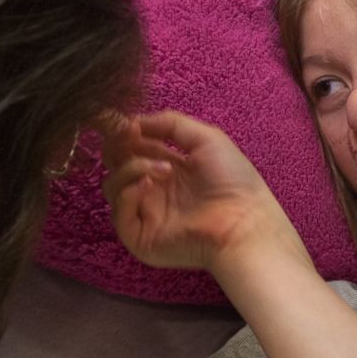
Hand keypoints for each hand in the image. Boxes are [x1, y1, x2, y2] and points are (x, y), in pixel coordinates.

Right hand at [101, 111, 299, 273]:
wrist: (244, 222)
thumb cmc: (233, 181)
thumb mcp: (206, 138)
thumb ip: (170, 123)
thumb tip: (132, 121)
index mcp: (168, 167)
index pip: (133, 146)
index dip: (124, 132)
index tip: (120, 120)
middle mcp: (153, 189)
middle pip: (116, 164)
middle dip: (118, 146)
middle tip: (129, 137)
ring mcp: (144, 214)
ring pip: (112, 185)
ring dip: (132, 167)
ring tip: (164, 168)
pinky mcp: (139, 237)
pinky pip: (118, 211)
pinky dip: (128, 192)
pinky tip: (149, 185)